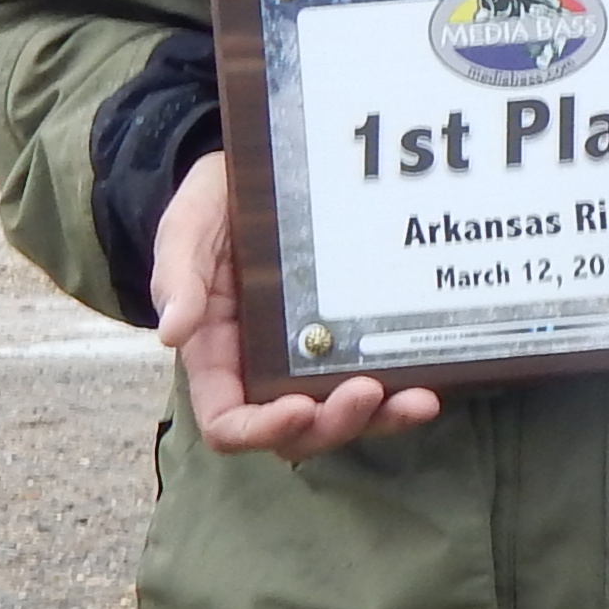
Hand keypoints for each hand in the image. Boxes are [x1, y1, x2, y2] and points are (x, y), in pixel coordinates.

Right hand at [152, 151, 443, 458]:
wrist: (256, 177)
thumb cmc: (212, 210)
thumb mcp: (186, 232)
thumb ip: (179, 279)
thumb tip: (173, 333)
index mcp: (217, 359)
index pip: (230, 422)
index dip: (263, 429)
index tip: (298, 408)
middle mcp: (266, 372)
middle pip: (300, 431)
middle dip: (336, 424)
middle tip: (368, 391)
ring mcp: (313, 361)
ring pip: (345, 414)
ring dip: (382, 418)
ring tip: (419, 400)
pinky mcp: (352, 341)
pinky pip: (379, 379)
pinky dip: (404, 387)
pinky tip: (435, 379)